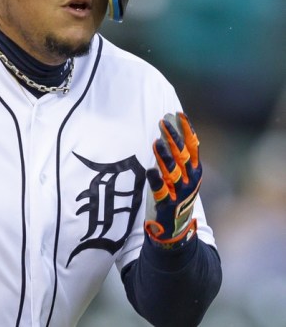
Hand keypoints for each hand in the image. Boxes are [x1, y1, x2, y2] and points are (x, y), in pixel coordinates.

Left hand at [144, 112, 201, 248]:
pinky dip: (156, 181)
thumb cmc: (175, 196)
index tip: (179, 114)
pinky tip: (150, 171)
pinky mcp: (167, 205)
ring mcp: (180, 193)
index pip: (193, 146)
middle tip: (162, 122)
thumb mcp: (181, 175)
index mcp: (195, 171)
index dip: (187, 130)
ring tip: (157, 142)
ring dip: (165, 157)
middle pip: (183, 155)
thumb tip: (168, 130)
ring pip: (174, 172)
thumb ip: (177, 156)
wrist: (175, 231)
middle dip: (174, 137)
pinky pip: (162, 192)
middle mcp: (191, 180)